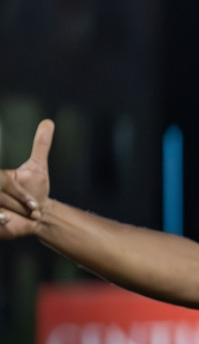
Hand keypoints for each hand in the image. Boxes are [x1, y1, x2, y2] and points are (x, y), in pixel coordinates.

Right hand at [0, 119, 54, 238]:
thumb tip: (49, 121)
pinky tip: (5, 222)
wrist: (37, 216)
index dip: (20, 194)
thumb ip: (40, 145)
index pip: (4, 182)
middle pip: (0, 196)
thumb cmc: (35, 191)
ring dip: (2, 213)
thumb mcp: (37, 168)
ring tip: (11, 218)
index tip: (35, 204)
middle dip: (16, 205)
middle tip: (33, 212)